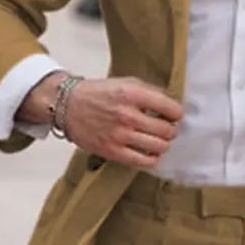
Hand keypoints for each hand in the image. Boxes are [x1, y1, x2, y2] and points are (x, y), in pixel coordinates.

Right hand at [19, 74, 182, 169]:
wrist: (68, 105)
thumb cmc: (98, 94)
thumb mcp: (125, 83)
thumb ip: (149, 92)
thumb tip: (172, 106)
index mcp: (133, 94)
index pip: (171, 109)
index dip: (176, 114)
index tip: (173, 116)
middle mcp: (128, 115)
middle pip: (167, 130)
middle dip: (171, 130)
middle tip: (166, 129)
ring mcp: (120, 135)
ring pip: (159, 147)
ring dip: (163, 144)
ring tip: (158, 140)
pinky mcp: (113, 151)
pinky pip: (144, 161)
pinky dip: (152, 159)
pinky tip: (149, 153)